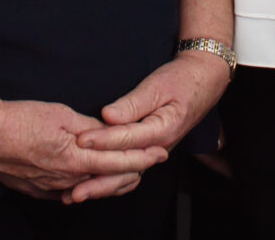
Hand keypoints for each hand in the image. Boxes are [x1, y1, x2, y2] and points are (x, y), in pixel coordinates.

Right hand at [0, 97, 168, 201]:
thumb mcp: (61, 115)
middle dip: (132, 172)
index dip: (143, 157)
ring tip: (126, 171)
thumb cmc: (20, 121)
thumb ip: (90, 127)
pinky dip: (84, 186)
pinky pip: (68, 191)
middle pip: (109, 182)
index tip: (161, 152)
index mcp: (76, 161)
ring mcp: (50, 188)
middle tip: (149, 161)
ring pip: (89, 188)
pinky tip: (88, 182)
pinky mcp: (36, 190)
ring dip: (109, 180)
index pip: (120, 162)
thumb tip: (109, 133)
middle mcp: (67, 180)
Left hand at [71, 47, 231, 196]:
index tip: (80, 141)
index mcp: (162, 130)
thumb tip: (108, 116)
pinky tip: (92, 186)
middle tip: (72, 190)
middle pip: (125, 169)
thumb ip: (132, 103)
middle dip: (97, 180)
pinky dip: (110, 182)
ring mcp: (153, 152)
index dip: (102, 140)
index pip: (127, 138)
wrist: (203, 81)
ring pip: (126, 176)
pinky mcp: (147, 151)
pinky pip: (128, 172)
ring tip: (76, 195)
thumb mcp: (157, 86)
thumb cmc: (181, 80)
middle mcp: (158, 148)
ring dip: (102, 187)